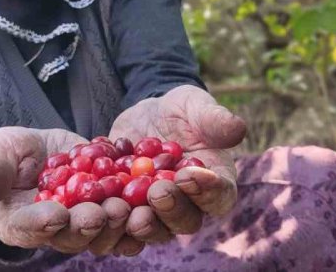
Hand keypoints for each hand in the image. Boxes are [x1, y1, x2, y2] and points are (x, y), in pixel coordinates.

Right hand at [0, 127, 133, 255]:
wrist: (35, 154)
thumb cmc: (7, 156)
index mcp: (18, 223)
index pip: (28, 228)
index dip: (42, 224)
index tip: (56, 215)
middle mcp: (54, 232)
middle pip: (72, 237)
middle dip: (89, 226)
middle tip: (105, 211)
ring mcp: (84, 223)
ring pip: (104, 233)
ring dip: (119, 223)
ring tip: (129, 205)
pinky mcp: (108, 207)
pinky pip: (127, 216)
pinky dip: (140, 209)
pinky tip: (150, 194)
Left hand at [108, 85, 246, 248]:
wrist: (148, 116)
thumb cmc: (183, 110)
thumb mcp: (196, 106)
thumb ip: (215, 119)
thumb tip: (238, 128)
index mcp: (216, 184)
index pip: (219, 196)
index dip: (207, 191)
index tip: (189, 175)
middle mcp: (190, 206)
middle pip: (185, 220)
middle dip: (171, 209)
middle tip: (157, 192)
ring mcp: (158, 214)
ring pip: (153, 229)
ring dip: (141, 224)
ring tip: (127, 210)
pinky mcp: (129, 212)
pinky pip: (121, 224)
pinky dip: (109, 219)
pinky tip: (96, 207)